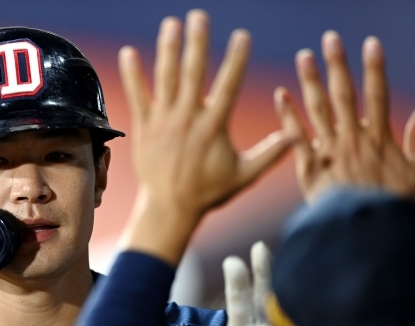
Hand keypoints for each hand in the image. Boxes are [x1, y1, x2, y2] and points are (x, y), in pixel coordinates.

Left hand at [118, 11, 294, 265]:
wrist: (170, 207)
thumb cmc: (208, 192)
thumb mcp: (244, 175)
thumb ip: (271, 153)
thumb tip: (298, 136)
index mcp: (214, 126)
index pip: (229, 85)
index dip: (236, 58)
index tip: (242, 35)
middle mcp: (188, 118)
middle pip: (193, 72)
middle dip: (197, 42)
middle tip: (198, 16)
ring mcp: (164, 121)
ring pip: (165, 78)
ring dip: (168, 49)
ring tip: (170, 24)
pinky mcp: (144, 127)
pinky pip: (137, 96)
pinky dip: (132, 74)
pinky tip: (127, 52)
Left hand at [274, 31, 414, 202]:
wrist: (364, 234)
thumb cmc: (392, 209)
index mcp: (378, 139)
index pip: (377, 95)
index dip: (375, 68)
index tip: (370, 44)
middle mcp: (351, 140)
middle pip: (344, 95)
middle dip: (337, 65)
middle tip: (329, 40)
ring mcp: (328, 153)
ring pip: (318, 110)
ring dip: (310, 82)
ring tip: (304, 58)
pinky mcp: (309, 169)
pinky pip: (295, 139)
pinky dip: (287, 117)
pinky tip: (279, 96)